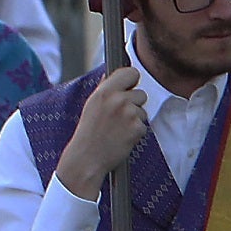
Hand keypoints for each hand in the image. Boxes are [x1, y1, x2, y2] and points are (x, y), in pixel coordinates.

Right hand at [54, 67, 150, 196]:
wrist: (87, 158)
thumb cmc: (88, 132)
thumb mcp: (91, 105)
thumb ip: (104, 89)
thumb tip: (112, 75)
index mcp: (104, 92)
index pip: (131, 72)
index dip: (131, 80)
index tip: (128, 87)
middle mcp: (117, 100)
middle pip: (141, 94)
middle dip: (134, 104)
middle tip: (118, 116)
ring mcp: (129, 114)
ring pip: (143, 111)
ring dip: (134, 120)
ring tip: (117, 129)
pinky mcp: (137, 128)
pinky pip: (143, 126)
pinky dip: (135, 132)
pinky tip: (122, 137)